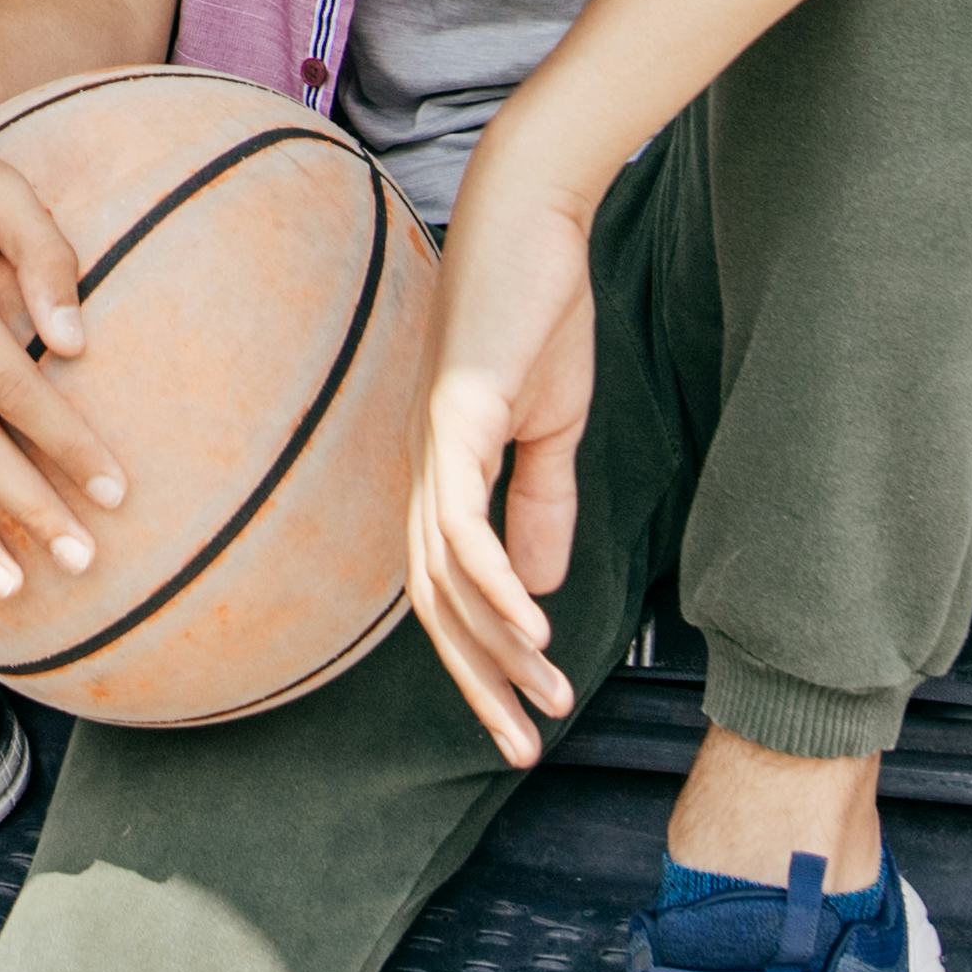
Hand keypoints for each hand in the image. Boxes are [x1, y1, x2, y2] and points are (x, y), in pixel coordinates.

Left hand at [405, 173, 606, 763]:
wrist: (533, 220)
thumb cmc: (537, 311)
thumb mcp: (551, 425)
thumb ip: (541, 503)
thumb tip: (540, 588)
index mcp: (441, 477)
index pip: (448, 593)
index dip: (480, 662)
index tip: (521, 720)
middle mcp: (420, 473)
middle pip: (434, 606)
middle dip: (478, 684)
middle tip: (520, 751)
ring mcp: (430, 447)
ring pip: (448, 578)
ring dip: (498, 646)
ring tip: (544, 698)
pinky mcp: (455, 416)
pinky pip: (465, 522)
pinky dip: (497, 581)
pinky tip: (534, 625)